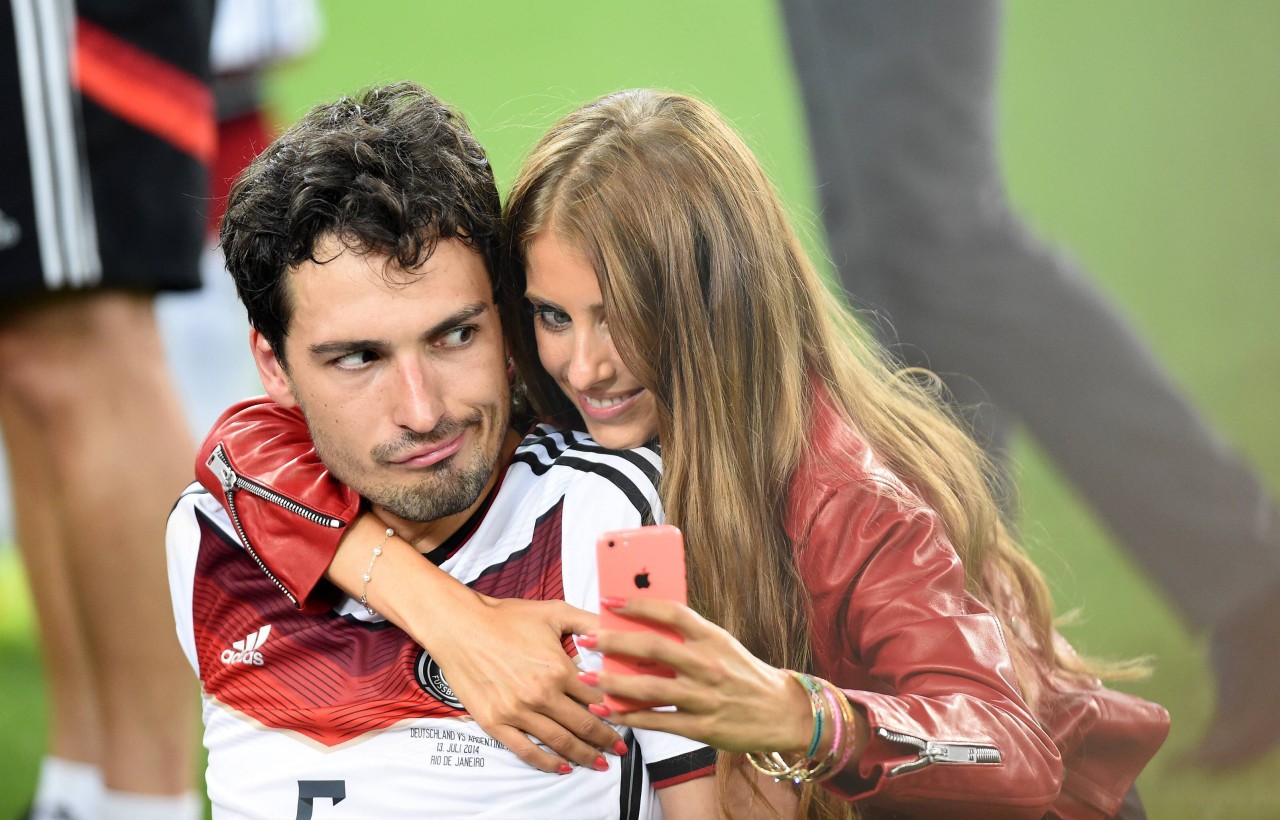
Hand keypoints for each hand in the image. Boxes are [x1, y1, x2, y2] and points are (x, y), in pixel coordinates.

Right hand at [426, 593, 626, 772]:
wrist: (460, 627)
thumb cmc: (507, 617)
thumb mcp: (553, 611)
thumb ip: (588, 621)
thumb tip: (616, 628)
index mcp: (558, 669)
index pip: (597, 698)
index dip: (616, 710)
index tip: (628, 718)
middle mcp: (540, 695)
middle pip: (584, 725)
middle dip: (607, 739)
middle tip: (621, 749)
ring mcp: (517, 712)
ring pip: (560, 742)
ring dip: (584, 755)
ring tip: (601, 762)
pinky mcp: (495, 722)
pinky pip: (526, 751)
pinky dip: (547, 763)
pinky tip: (563, 767)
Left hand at [582, 597, 813, 753]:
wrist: (783, 712)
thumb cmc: (744, 674)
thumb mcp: (722, 646)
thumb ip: (687, 638)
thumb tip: (641, 629)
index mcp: (712, 637)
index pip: (671, 612)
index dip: (637, 604)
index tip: (609, 600)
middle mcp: (707, 664)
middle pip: (652, 648)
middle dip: (613, 642)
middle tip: (586, 639)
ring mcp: (704, 697)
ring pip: (649, 688)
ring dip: (613, 684)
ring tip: (587, 679)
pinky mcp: (702, 727)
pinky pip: (658, 720)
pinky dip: (630, 717)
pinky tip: (609, 712)